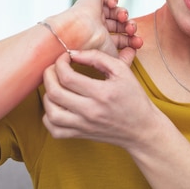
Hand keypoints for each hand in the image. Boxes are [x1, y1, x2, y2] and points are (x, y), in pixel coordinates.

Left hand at [41, 49, 161, 148]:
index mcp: (101, 93)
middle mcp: (90, 111)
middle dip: (48, 75)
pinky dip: (49, 117)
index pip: (67, 76)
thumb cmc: (134, 98)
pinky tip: (57, 106)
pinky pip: (54, 129)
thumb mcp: (122, 71)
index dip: (60, 63)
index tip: (65, 58)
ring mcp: (83, 125)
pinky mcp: (80, 135)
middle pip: (54, 93)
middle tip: (54, 68)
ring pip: (50, 112)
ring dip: (47, 95)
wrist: (142, 129)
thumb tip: (74, 53)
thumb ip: (97, 57)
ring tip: (55, 86)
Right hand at [46, 0, 142, 57]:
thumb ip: (124, 59)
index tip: (138, 44)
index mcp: (100, 40)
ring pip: (116, 10)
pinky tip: (114, 5)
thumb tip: (133, 53)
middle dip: (130, 27)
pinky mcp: (92, 0)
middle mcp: (97, 27)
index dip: (131, 40)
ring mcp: (94, 13)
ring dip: (124, 14)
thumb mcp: (112, 58)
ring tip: (123, 18)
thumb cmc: (90, 48)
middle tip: (132, 31)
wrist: (76, 34)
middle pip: (120, 24)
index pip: (120, 38)